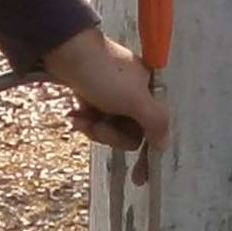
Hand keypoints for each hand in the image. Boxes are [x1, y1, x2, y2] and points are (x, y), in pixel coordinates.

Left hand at [42, 27, 168, 179]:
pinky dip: (84, 119)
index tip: (139, 179)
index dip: (148, 155)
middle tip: (97, 126)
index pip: (153, 131)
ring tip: (79, 118)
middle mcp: (135, 94)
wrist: (67, 50)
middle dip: (110, 134)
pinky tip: (73, 114)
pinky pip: (94, 118)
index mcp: (150, 93)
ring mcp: (113, 95)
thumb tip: (165, 145)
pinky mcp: (93, 94)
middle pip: (129, 133)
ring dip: (94, 128)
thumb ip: (155, 123)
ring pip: (109, 128)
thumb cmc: (104, 74)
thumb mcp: (135, 100)